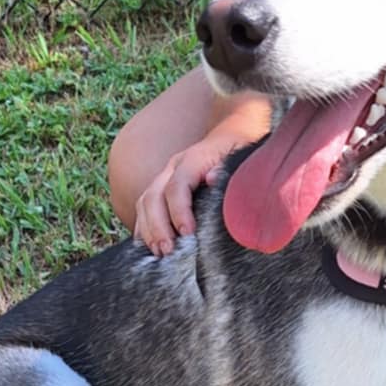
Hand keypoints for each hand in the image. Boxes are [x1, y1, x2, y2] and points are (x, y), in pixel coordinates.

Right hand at [133, 94, 272, 253]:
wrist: (232, 131)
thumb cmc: (238, 149)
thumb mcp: (241, 154)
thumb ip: (228, 168)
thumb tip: (212, 179)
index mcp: (192, 160)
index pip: (177, 186)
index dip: (179, 211)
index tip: (187, 234)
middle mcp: (172, 167)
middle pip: (153, 196)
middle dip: (157, 226)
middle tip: (168, 251)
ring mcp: (164, 177)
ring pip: (144, 203)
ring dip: (148, 230)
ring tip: (159, 254)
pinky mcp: (161, 188)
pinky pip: (144, 209)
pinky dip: (144, 228)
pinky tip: (149, 247)